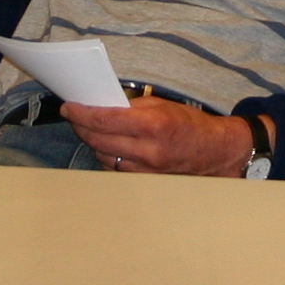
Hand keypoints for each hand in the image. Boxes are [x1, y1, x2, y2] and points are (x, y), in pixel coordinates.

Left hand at [65, 95, 254, 175]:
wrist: (215, 151)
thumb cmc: (190, 123)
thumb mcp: (162, 104)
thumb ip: (132, 107)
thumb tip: (102, 106)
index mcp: (152, 124)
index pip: (104, 119)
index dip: (81, 113)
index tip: (69, 107)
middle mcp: (148, 149)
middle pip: (98, 140)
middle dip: (82, 126)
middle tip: (75, 116)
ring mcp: (146, 169)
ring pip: (104, 156)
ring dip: (93, 142)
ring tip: (92, 129)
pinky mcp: (146, 180)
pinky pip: (116, 168)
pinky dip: (108, 156)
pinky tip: (108, 145)